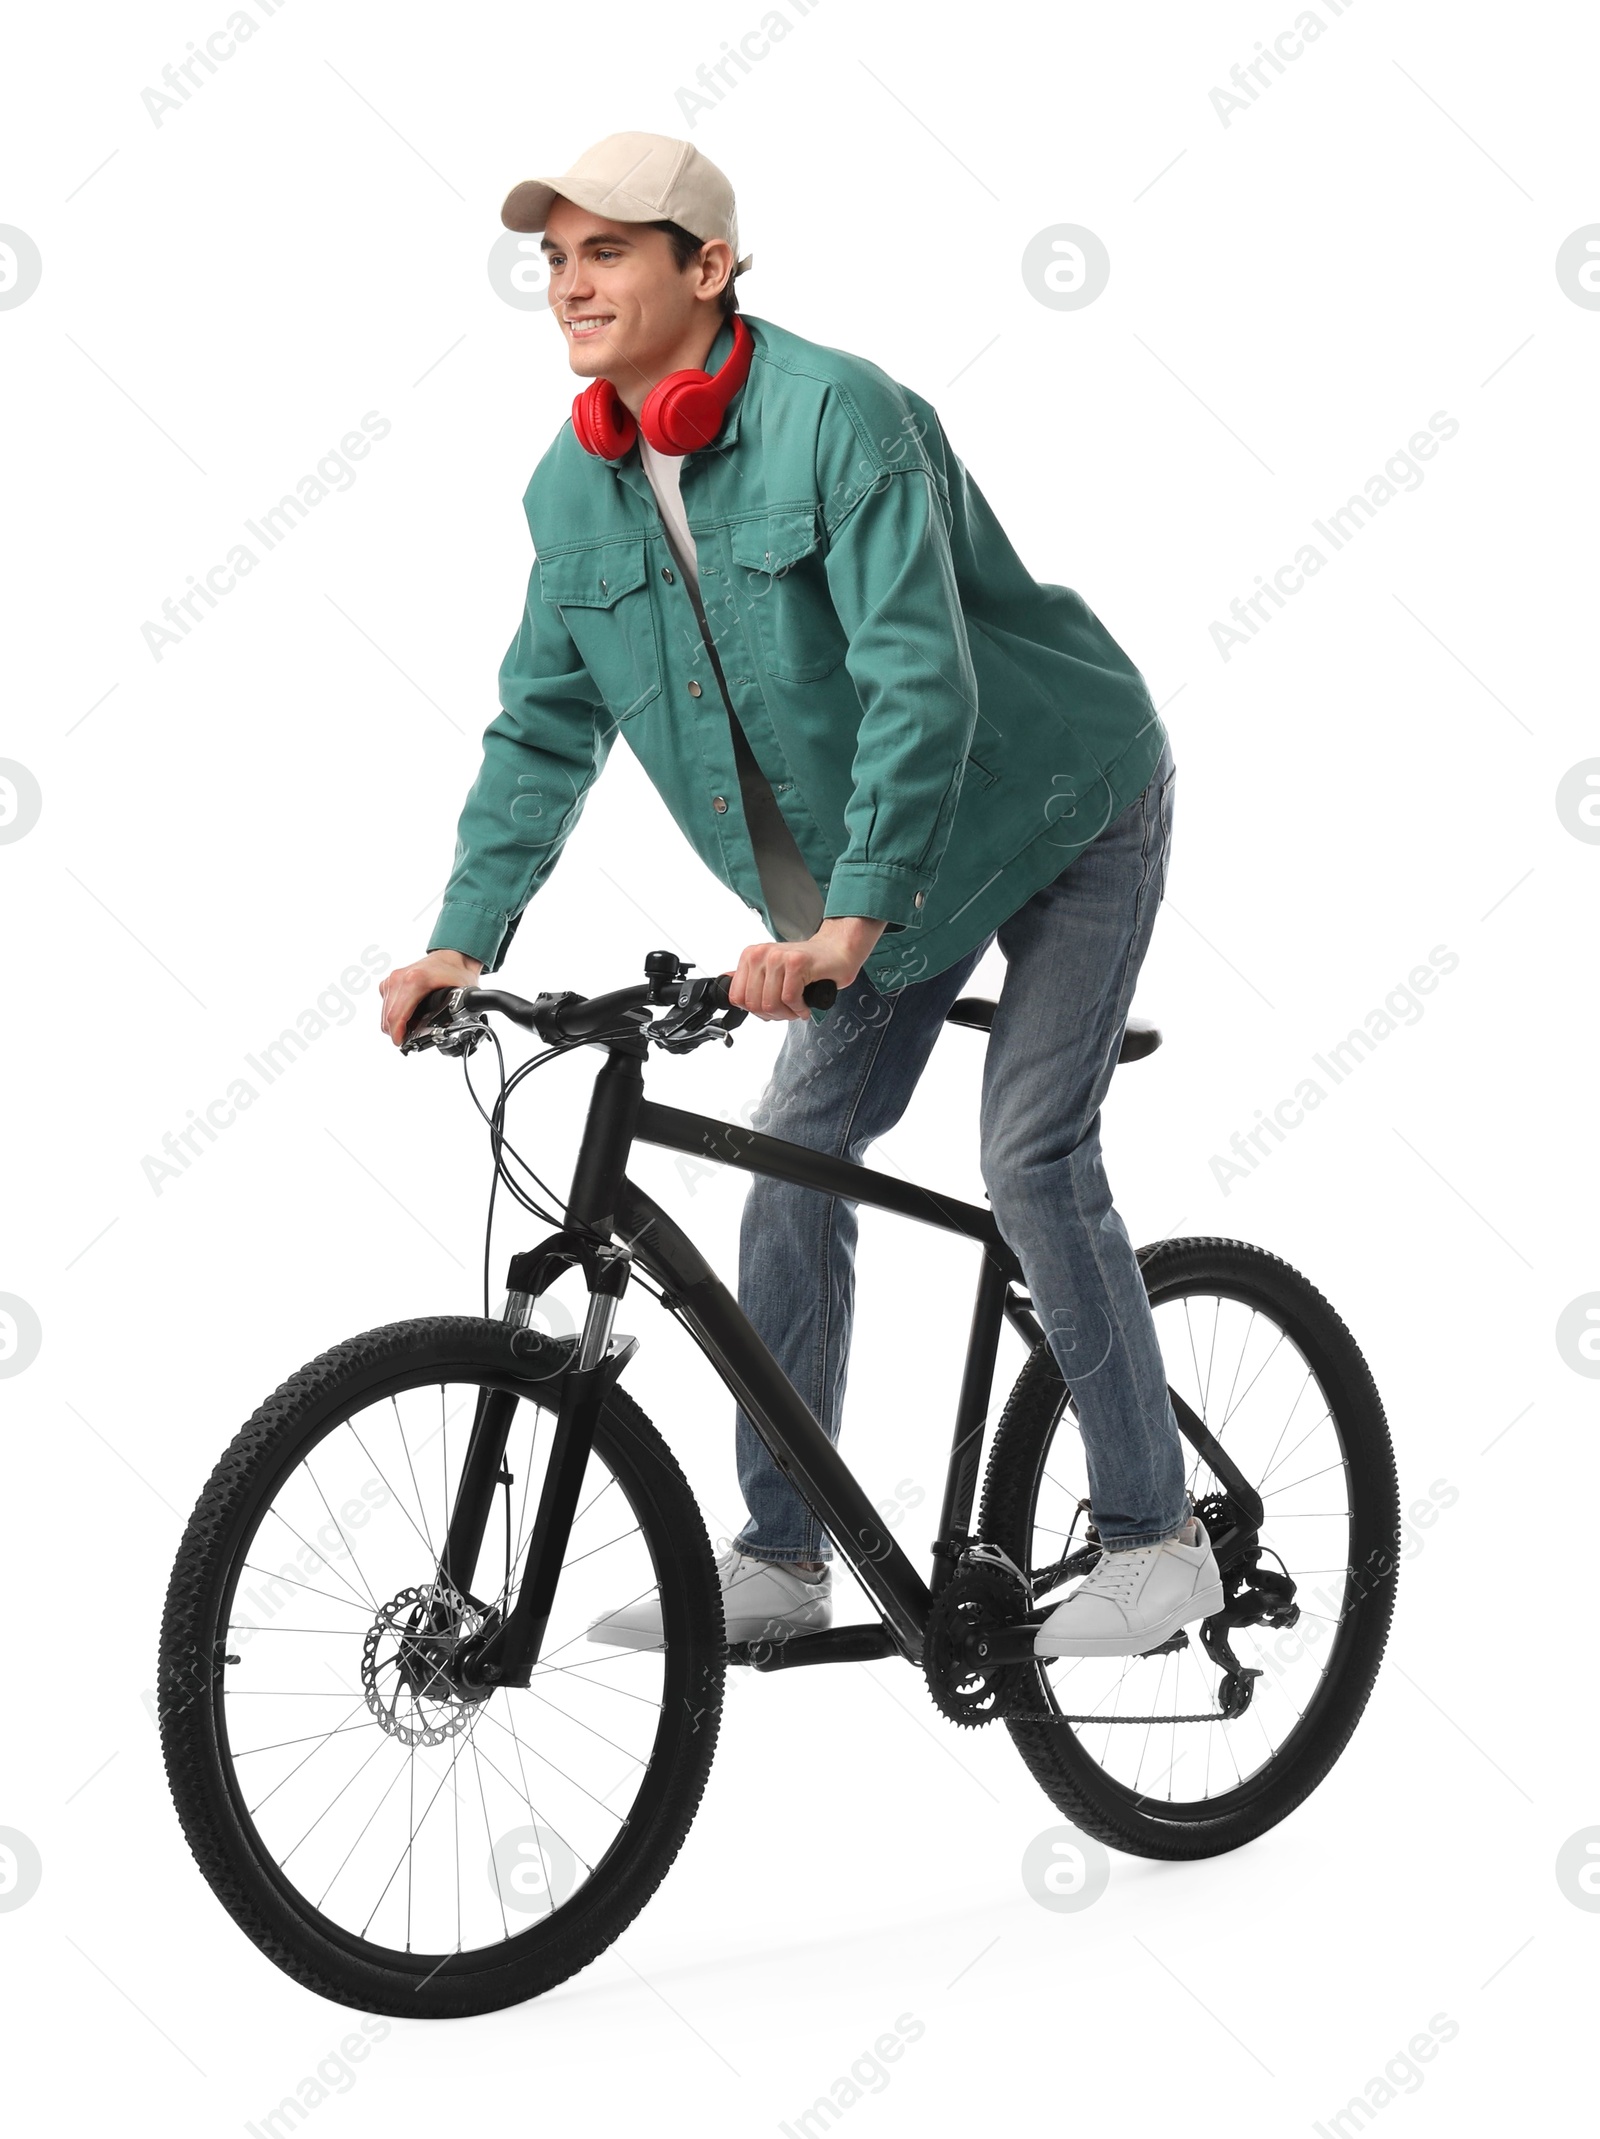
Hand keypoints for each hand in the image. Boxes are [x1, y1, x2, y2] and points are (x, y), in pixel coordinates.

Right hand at [379, 948, 482, 1046]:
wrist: (452, 956)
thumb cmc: (456, 973)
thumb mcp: (459, 996)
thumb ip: (448, 1015)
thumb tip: (439, 1033)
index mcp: (414, 980)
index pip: (396, 1016)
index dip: (398, 1036)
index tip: (404, 1045)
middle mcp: (399, 978)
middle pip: (388, 1018)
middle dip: (399, 1033)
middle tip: (415, 1038)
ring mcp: (392, 979)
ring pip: (385, 1014)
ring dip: (397, 1025)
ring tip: (415, 1027)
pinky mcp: (389, 982)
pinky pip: (386, 1006)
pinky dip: (396, 1015)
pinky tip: (411, 1016)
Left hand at [727, 916, 886, 1020]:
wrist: (837, 951)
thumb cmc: (807, 966)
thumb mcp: (772, 972)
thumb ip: (750, 980)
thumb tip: (726, 986)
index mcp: (750, 956)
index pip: (738, 998)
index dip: (757, 1011)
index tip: (773, 1008)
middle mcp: (761, 954)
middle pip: (754, 1004)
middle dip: (774, 1015)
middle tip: (789, 1010)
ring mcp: (778, 957)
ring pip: (771, 1003)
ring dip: (788, 1013)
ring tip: (798, 1006)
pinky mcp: (796, 962)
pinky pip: (790, 999)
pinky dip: (799, 1008)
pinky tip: (806, 1004)